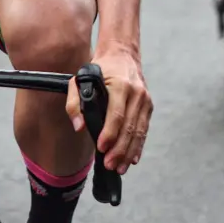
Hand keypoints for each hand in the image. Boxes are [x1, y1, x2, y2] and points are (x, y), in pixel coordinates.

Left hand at [66, 48, 151, 174]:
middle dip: (119, 149)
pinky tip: (132, 159)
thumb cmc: (100, 68)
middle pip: (129, 127)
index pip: (116, 114)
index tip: (102, 148)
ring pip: (139, 131)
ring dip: (129, 152)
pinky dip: (139, 145)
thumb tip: (79, 126)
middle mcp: (136, 93)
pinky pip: (144, 129)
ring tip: (120, 168)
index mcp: (120, 85)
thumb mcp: (80, 79)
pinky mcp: (149, 106)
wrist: (123, 54)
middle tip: (110, 165)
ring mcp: (145, 100)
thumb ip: (75, 102)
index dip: (110, 133)